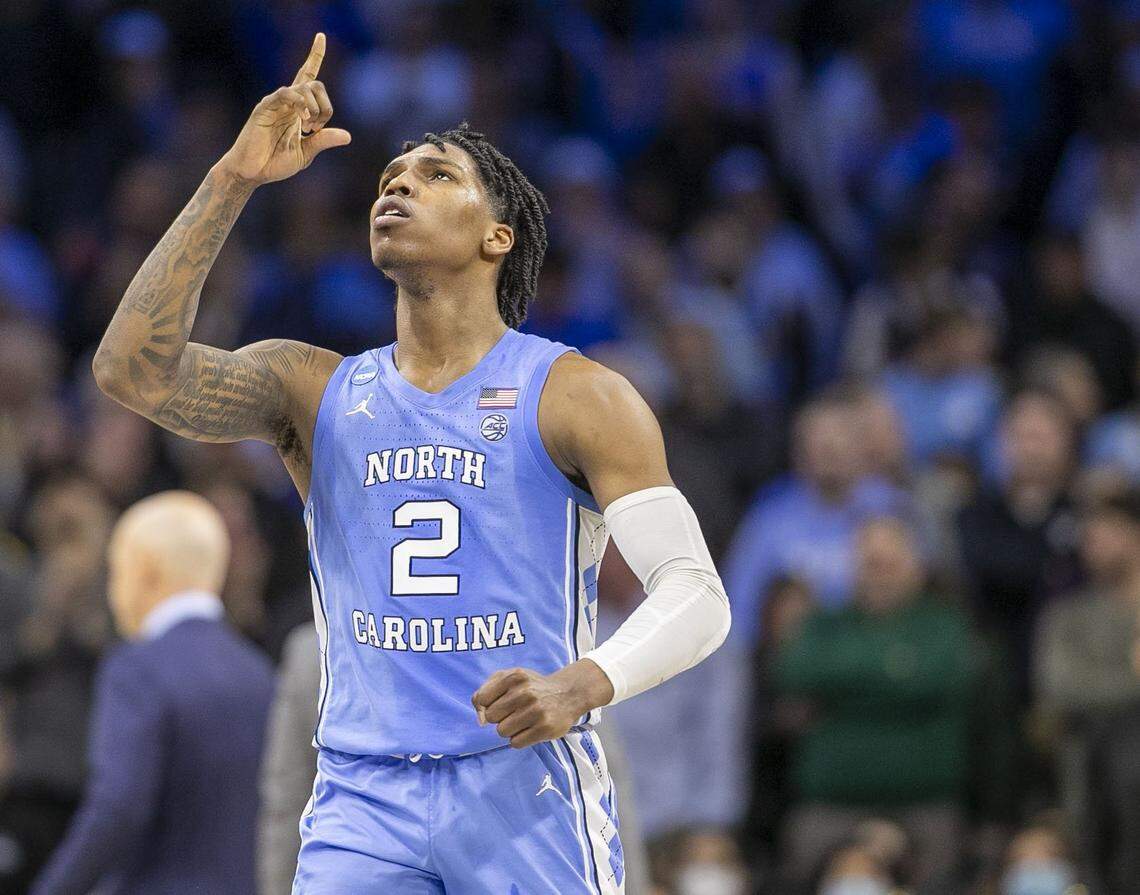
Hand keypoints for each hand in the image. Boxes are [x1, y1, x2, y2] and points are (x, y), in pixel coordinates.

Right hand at [217, 33, 350, 184]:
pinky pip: (285, 94)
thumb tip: (347, 136)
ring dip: (314, 109)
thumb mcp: (305, 153)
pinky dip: (299, 103)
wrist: (252, 173)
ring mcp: (276, 103)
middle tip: (316, 129)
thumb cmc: (274, 163)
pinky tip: (303, 120)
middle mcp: (287, 102)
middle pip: (314, 83)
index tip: (321, 36)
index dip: (315, 55)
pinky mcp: (264, 108)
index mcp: (297, 110)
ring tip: (308, 129)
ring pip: (303, 88)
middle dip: (325, 106)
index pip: (308, 76)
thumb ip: (323, 141)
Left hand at [471, 660, 614, 748]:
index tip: (500, 702)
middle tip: (515, 711)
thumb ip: (485, 692)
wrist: (568, 694)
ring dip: (509, 729)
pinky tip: (531, 728)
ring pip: (502, 732)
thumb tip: (480, 720)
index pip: (481, 700)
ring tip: (524, 720)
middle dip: (500, 717)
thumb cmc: (531, 687)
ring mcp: (536, 711)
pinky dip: (519, 738)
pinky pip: (515, 743)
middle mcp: (525, 692)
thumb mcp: (508, 678)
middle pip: (491, 718)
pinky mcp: (545, 729)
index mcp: (514, 676)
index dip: (487, 704)